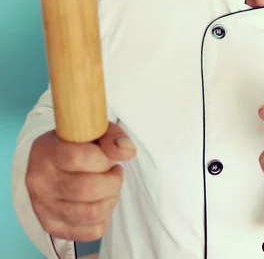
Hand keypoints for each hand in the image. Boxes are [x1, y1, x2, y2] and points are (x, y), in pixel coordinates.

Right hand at [26, 122, 135, 241]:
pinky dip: (104, 218)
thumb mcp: (92, 129)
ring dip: (111, 199)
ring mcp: (43, 206)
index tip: (111, 158)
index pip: (78, 158)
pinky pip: (90, 231)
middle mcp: (39, 181)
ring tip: (110, 186)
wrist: (50, 162)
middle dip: (112, 181)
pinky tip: (100, 202)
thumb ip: (112, 136)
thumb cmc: (75, 143)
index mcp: (46, 151)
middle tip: (115, 172)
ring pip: (90, 213)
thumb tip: (127, 151)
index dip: (104, 159)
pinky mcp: (52, 225)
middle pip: (86, 189)